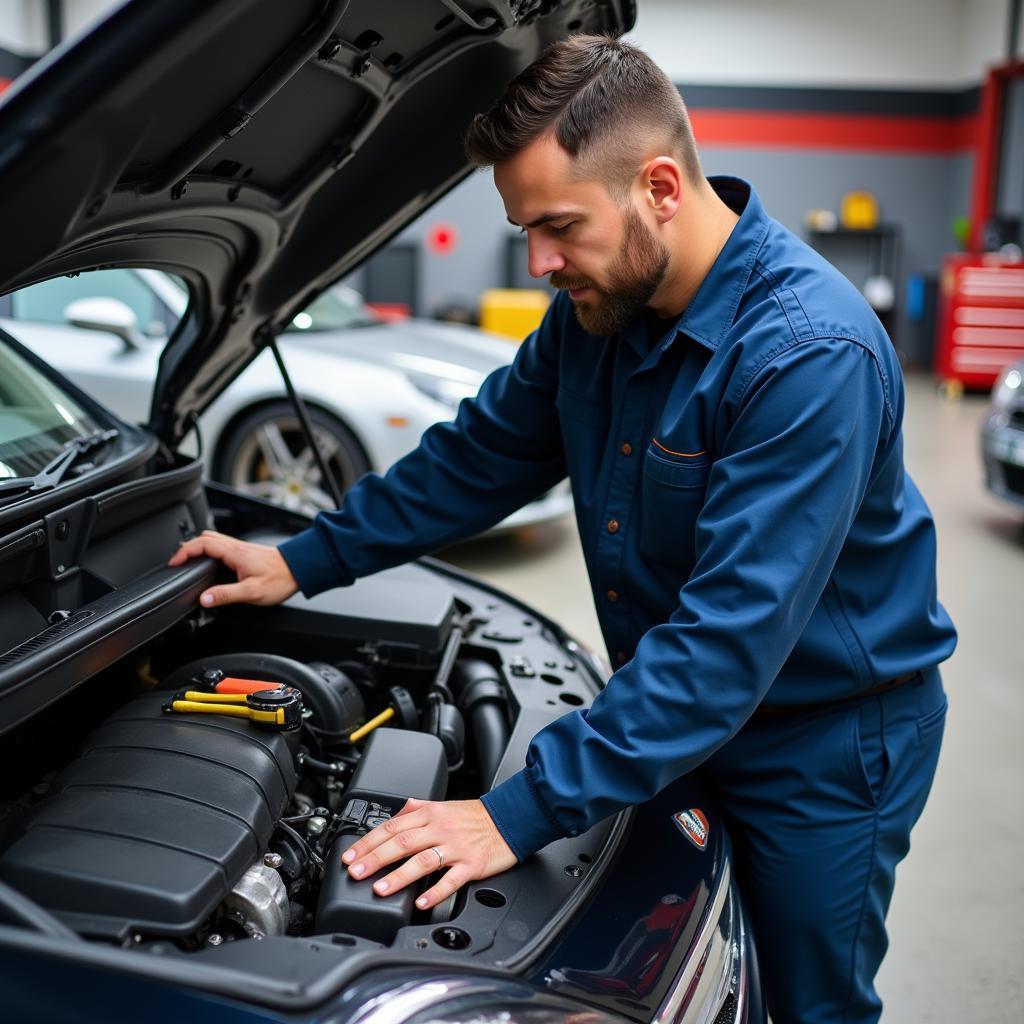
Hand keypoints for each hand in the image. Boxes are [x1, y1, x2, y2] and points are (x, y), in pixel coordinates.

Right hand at [167, 529, 298, 607]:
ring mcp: (242, 548)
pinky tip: (211, 563)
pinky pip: (222, 545)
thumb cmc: (281, 579)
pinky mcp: (247, 552)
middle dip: (187, 547)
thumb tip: (204, 598)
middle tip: (178, 561)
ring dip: (199, 547)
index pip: (201, 544)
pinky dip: (210, 550)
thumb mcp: (252, 592)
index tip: (174, 563)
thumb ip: (226, 595)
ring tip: (189, 561)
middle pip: (205, 538)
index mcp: (235, 553)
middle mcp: (237, 547)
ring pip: (214, 540)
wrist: (301, 569)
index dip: (183, 552)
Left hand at [342, 798, 517, 909]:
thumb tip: (396, 811)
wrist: (510, 819)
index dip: (368, 842)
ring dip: (399, 875)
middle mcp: (440, 828)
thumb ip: (417, 808)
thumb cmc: (475, 816)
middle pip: (402, 842)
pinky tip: (420, 901)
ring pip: (422, 860)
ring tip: (380, 888)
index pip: (392, 827)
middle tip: (356, 872)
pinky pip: (451, 879)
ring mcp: (455, 847)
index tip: (350, 856)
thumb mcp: (443, 805)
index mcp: (429, 814)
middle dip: (375, 858)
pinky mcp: (471, 864)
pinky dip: (435, 891)